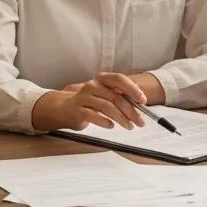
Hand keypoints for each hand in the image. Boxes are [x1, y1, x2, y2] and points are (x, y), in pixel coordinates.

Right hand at [32, 72, 148, 131]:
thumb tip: (139, 106)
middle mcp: (92, 86)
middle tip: (140, 122)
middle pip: (116, 97)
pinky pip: (93, 115)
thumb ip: (119, 96)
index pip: (119, 79)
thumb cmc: (89, 102)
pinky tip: (111, 126)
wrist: (63, 108)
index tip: (143, 100)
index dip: (132, 89)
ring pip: (106, 107)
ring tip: (128, 126)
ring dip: (121, 118)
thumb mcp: (103, 95)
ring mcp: (83, 98)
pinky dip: (104, 121)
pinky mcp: (77, 110)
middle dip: (131, 111)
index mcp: (101, 80)